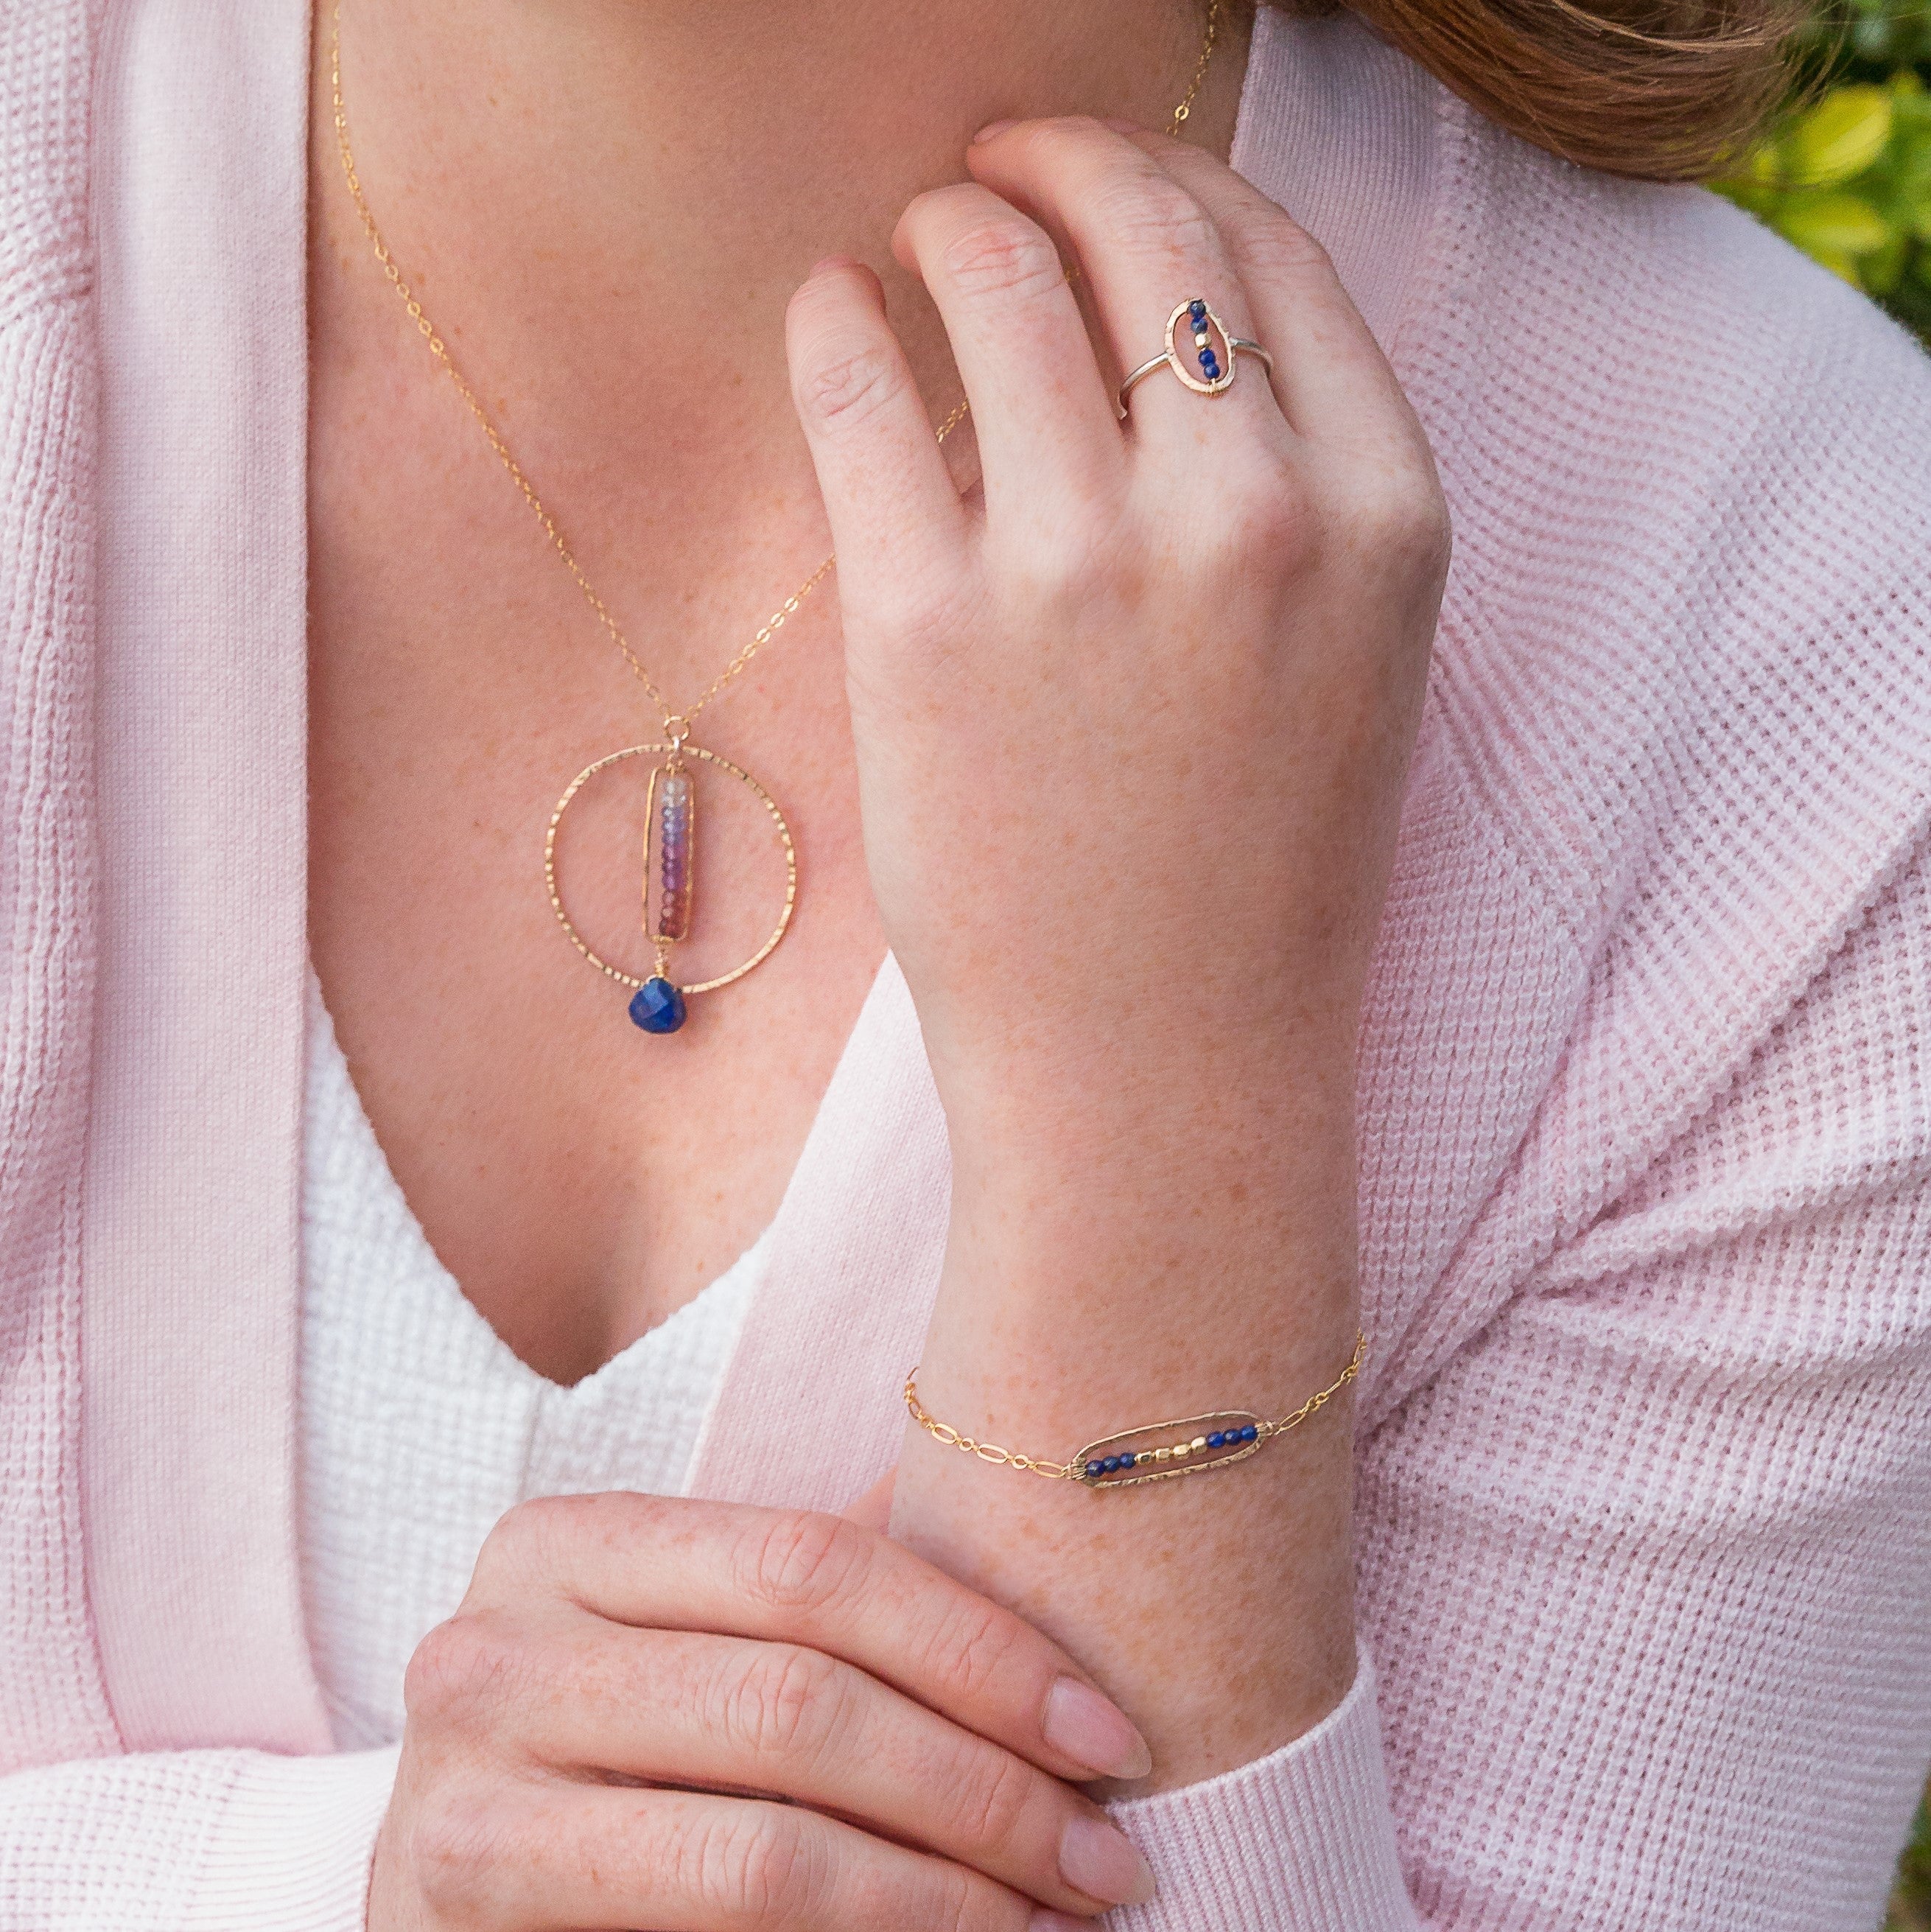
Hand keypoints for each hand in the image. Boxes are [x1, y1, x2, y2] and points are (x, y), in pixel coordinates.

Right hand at [368, 1493, 1156, 1929]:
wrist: (453, 1897)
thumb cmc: (612, 1754)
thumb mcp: (690, 1647)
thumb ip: (814, 1607)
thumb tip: (1048, 1583)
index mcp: (564, 1543)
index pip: (813, 1565)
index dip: (981, 1647)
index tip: (1108, 1730)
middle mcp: (492, 1650)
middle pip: (803, 1703)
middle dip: (987, 1786)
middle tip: (1110, 1852)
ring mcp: (461, 1801)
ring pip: (768, 1850)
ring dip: (948, 1893)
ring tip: (1060, 1916)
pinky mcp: (457, 1922)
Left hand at [786, 118, 1446, 1145]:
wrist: (1166, 1072)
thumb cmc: (1254, 884)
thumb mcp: (1350, 669)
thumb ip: (1296, 494)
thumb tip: (1156, 322)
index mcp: (1383, 515)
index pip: (1276, 257)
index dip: (1178, 182)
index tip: (1107, 177)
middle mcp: (1251, 512)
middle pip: (1144, 228)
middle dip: (1056, 162)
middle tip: (992, 171)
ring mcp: (1086, 566)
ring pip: (998, 274)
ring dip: (945, 224)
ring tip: (913, 241)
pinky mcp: (932, 626)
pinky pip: (863, 393)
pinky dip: (836, 319)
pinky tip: (828, 307)